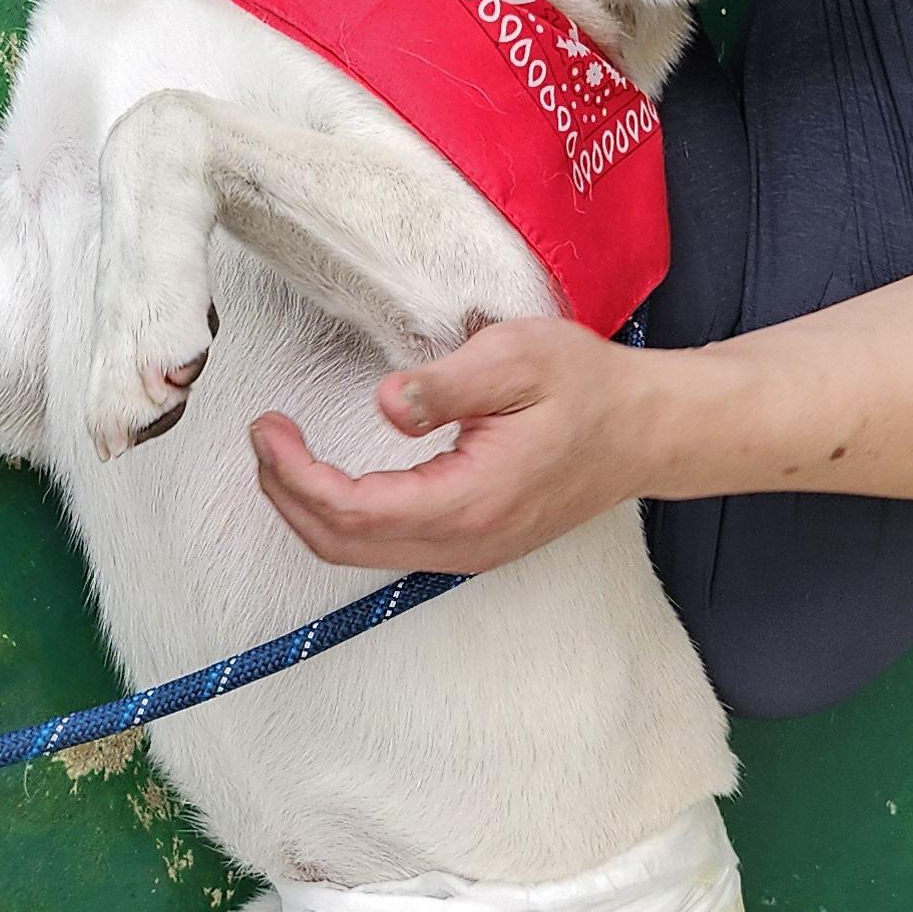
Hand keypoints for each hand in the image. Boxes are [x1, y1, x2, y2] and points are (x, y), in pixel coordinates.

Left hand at [250, 320, 650, 571]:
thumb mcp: (519, 358)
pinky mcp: (470, 545)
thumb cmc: (588, 389)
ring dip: (308, 507)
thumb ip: (446, 384)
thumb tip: (385, 403)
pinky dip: (340, 517)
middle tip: (265, 434)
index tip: (269, 425)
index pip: (351, 509)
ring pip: (358, 552)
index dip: (294, 474)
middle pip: (340, 544)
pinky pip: (385, 546)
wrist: (647, 432)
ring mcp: (466, 552)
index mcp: (468, 500)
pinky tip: (328, 476)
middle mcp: (463, 542)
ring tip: (284, 451)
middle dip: (285, 493)